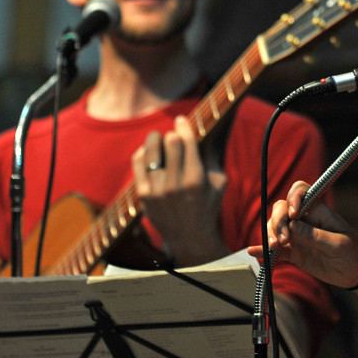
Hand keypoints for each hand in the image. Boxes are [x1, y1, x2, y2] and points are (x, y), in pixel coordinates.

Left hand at [132, 115, 227, 265]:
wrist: (190, 237)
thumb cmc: (208, 204)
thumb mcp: (219, 181)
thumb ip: (211, 156)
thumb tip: (202, 129)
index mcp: (196, 179)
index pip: (187, 141)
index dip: (183, 126)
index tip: (181, 120)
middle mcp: (176, 185)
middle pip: (170, 142)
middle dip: (172, 134)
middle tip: (173, 135)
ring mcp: (158, 191)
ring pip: (151, 150)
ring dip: (155, 139)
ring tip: (158, 138)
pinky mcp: (144, 196)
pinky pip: (139, 163)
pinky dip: (143, 152)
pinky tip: (149, 151)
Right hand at [247, 181, 357, 289]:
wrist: (357, 274)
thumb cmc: (353, 253)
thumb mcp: (337, 244)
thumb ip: (314, 235)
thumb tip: (291, 226)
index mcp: (318, 210)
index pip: (300, 191)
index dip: (293, 198)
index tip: (293, 215)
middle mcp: (305, 219)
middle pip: (281, 210)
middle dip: (277, 222)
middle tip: (282, 240)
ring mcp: (298, 235)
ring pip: (275, 228)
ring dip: (270, 236)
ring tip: (274, 249)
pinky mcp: (294, 252)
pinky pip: (276, 250)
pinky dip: (264, 251)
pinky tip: (255, 254)